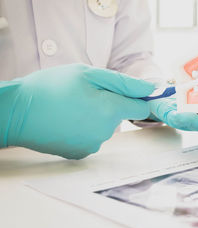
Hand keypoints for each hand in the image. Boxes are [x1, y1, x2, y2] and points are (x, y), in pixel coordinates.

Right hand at [0, 64, 154, 158]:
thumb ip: (124, 83)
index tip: (125, 92)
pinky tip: (67, 120)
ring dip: (96, 116)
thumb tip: (152, 90)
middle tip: (84, 94)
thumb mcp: (88, 74)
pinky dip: (85, 128)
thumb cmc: (50, 87)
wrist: (16, 112)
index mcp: (111, 110)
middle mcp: (106, 132)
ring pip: (106, 126)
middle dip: (109, 104)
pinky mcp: (80, 153)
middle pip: (121, 116)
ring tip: (71, 106)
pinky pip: (93, 137)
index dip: (136, 98)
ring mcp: (93, 145)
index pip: (142, 108)